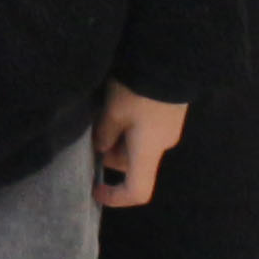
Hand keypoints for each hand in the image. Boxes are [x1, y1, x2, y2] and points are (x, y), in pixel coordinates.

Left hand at [94, 83, 189, 208]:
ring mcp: (168, 129)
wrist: (168, 61)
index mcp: (148, 151)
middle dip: (109, 153)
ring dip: (118, 138)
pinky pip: (145, 131)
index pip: (138, 191)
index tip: (94, 190)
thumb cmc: (138, 91)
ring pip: (137, 145)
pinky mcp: (169, 114)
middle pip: (133, 163)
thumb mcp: (113, 111)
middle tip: (90, 132)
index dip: (116, 197)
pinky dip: (128, 127)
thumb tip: (101, 149)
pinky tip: (116, 105)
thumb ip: (104, 133)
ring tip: (101, 113)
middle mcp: (162, 145)